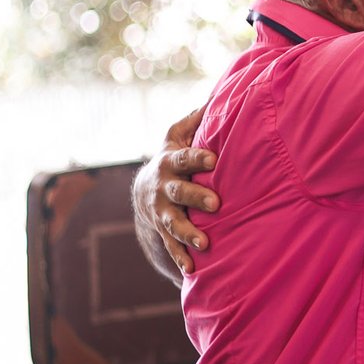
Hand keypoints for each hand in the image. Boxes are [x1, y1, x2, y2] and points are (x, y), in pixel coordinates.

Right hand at [131, 104, 218, 276]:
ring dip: (187, 233)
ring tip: (204, 243)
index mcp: (170, 162)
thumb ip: (195, 119)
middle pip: (179, 192)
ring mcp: (161, 211)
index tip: (214, 158)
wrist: (145, 189)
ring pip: (173, 223)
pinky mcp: (163, 230)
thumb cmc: (172, 157)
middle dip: (196, 197)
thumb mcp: (176, 135)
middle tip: (215, 204)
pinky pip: (170, 246)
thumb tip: (218, 93)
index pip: (184, 157)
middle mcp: (164, 187)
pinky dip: (180, 258)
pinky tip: (192, 270)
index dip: (197, 156)